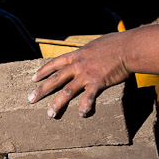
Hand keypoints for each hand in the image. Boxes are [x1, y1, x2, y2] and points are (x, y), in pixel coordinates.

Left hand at [28, 24, 158, 117]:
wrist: (129, 47)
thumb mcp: (97, 44)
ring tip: (50, 114)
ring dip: (57, 104)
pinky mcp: (98, 83)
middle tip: (30, 100)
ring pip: (66, 91)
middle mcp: (78, 65)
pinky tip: (82, 114)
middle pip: (54, 79)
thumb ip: (89, 52)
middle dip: (41, 90)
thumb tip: (90, 53)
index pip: (54, 63)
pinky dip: (85, 107)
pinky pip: (88, 98)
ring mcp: (86, 75)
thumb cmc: (117, 43)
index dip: (42, 71)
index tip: (33, 79)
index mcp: (77, 55)